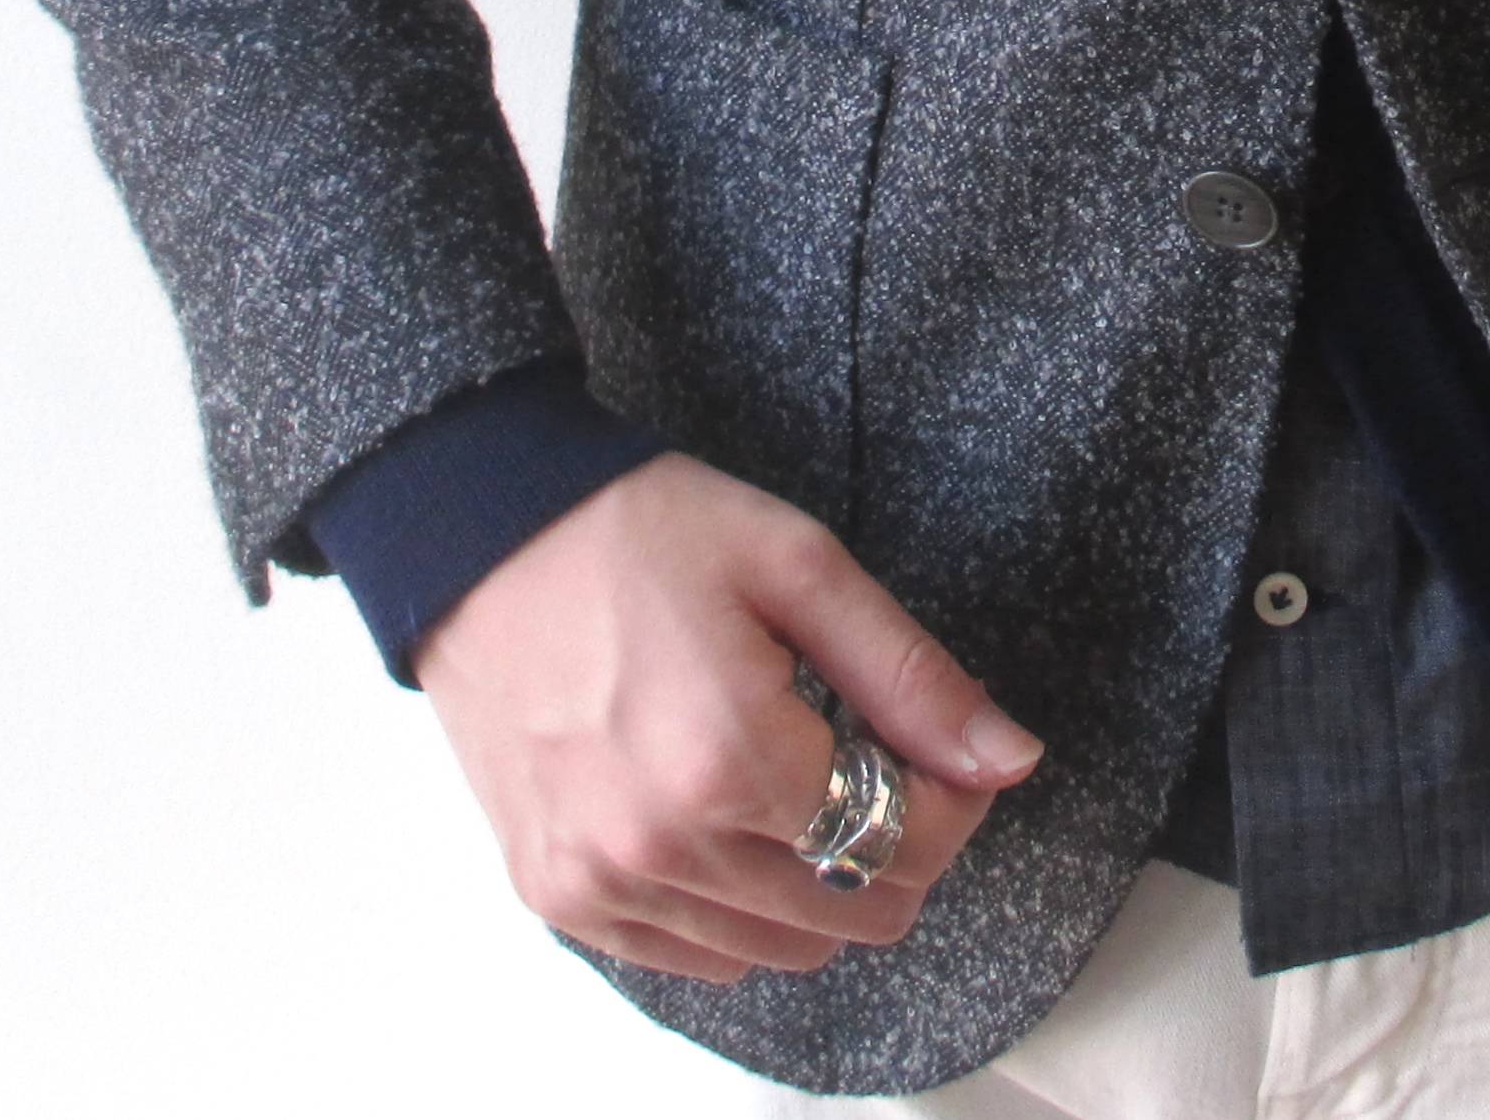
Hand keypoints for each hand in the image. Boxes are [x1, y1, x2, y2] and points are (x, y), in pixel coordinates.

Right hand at [413, 451, 1043, 986]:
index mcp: (728, 760)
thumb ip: (911, 676)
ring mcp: (601, 883)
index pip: (904, 843)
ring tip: (793, 773)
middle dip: (895, 840)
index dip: (953, 799)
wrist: (479, 534)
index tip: (941, 745)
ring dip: (819, 876)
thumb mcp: (798, 567)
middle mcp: (660, 846)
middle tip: (872, 753)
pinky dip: (741, 906)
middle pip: (853, 912)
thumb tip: (1010, 759)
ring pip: (783, 949)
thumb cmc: (637, 531)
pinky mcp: (558, 895)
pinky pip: (697, 957)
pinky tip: (730, 817)